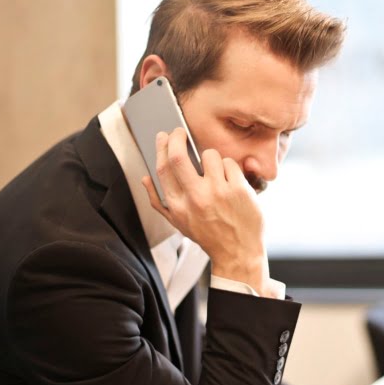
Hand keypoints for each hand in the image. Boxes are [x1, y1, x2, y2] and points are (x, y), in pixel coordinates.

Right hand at [143, 129, 269, 293]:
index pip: (163, 169)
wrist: (238, 253)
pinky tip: (230, 181)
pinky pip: (230, 163)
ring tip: (215, 172)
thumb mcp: (178, 222)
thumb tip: (145, 178)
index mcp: (177, 206)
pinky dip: (229, 168)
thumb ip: (158, 201)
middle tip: (180, 132)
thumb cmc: (208, 236)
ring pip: (209, 155)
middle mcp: (195, 198)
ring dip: (211, 158)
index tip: (164, 136)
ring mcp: (218, 192)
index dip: (161, 147)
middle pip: (178, 156)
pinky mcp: (238, 189)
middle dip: (177, 137)